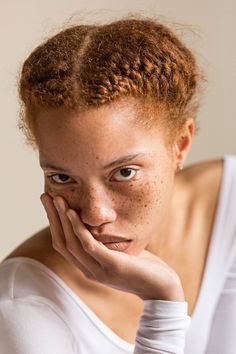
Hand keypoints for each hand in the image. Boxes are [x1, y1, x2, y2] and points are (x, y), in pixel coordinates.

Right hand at [40, 192, 184, 300]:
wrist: (162, 287)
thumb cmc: (142, 267)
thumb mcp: (118, 253)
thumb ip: (105, 242)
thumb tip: (99, 224)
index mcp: (88, 266)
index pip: (63, 245)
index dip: (54, 224)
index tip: (50, 204)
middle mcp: (88, 270)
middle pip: (62, 242)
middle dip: (52, 218)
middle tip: (46, 197)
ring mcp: (99, 270)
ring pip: (72, 243)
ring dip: (62, 220)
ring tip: (58, 200)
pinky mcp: (112, 266)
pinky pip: (89, 245)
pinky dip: (78, 229)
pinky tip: (74, 213)